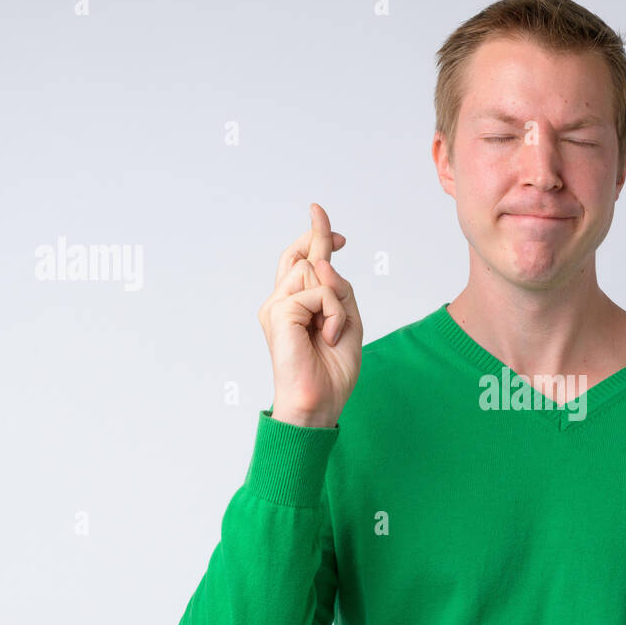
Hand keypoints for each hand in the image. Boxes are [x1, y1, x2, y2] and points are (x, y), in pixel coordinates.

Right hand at [257, 203, 363, 427]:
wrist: (318, 402)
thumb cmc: (332, 370)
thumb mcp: (348, 323)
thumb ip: (340, 291)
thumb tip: (322, 262)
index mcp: (296, 306)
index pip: (301, 263)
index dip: (315, 239)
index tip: (330, 226)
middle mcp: (281, 302)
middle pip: (301, 256)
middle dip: (318, 237)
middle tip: (328, 222)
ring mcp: (277, 305)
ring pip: (313, 271)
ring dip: (336, 300)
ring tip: (333, 332)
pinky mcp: (279, 312)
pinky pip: (317, 291)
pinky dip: (333, 313)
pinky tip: (328, 336)